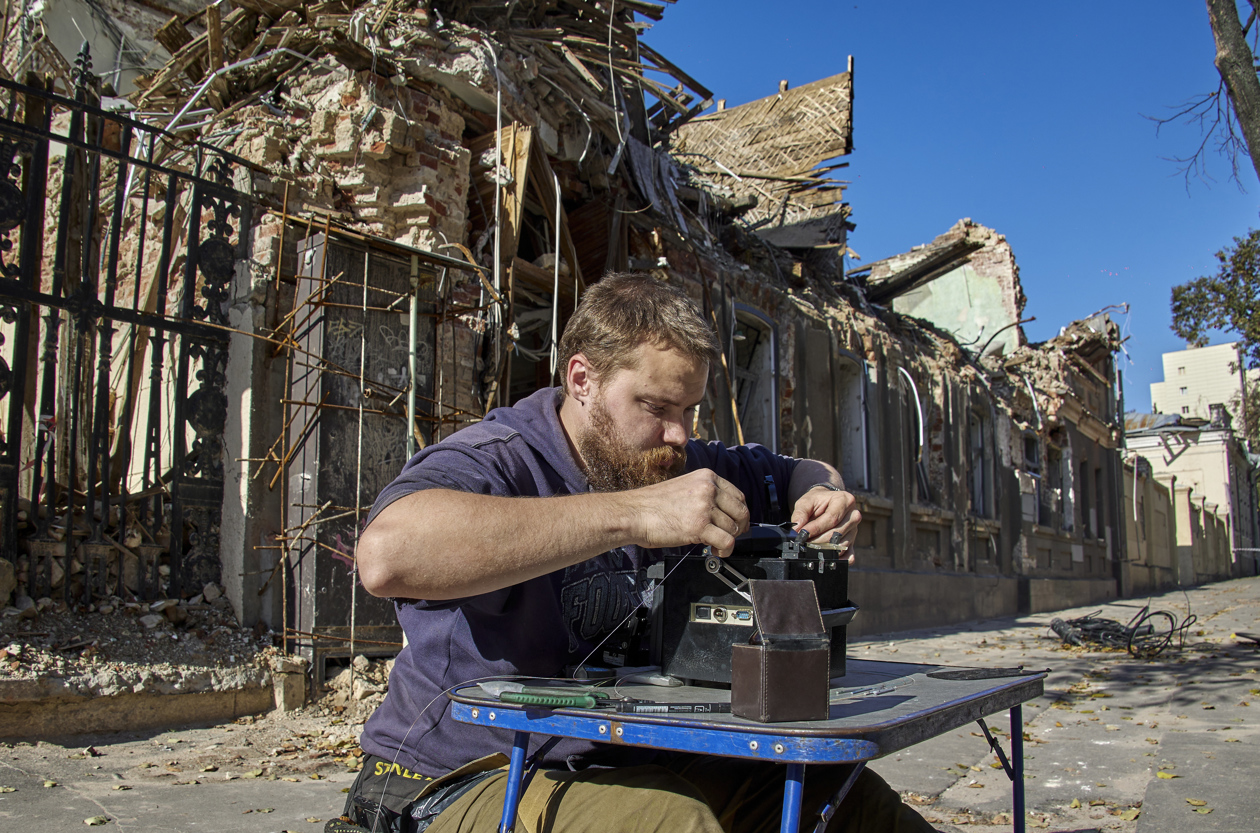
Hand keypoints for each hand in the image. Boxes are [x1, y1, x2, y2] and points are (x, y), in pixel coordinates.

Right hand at [626, 469, 750, 557]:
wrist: (634, 513)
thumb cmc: (652, 504)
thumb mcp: (684, 487)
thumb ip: (704, 494)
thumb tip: (722, 511)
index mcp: (706, 477)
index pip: (738, 495)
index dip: (740, 512)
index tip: (737, 522)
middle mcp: (708, 489)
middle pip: (741, 512)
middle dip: (739, 527)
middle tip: (731, 536)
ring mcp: (704, 508)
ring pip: (734, 528)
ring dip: (728, 540)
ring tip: (715, 545)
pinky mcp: (699, 527)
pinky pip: (727, 541)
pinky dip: (725, 550)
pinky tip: (715, 551)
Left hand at [790, 485, 861, 563]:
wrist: (825, 503)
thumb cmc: (817, 501)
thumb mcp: (806, 501)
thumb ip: (800, 513)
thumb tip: (797, 528)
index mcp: (844, 500)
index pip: (832, 518)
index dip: (816, 528)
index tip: (802, 534)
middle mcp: (853, 515)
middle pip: (836, 533)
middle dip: (817, 541)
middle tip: (803, 543)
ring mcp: (854, 530)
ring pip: (840, 545)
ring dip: (824, 550)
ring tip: (810, 548)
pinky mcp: (853, 541)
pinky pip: (849, 554)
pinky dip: (838, 559)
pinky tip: (826, 558)